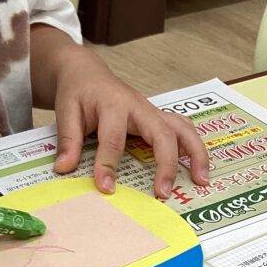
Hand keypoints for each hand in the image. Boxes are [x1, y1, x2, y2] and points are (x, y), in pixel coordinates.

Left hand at [51, 47, 209, 198]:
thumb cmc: (77, 91)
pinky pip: (182, 129)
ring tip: (202, 180)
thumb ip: (68, 140)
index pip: (113, 138)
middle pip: (161, 133)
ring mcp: (151, 111)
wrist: (86, 73)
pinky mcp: (156, 118)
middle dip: (166, 164)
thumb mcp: (66, 111)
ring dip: (195, 153)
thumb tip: (64, 169)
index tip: (106, 188)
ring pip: (182, 128)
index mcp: (113, 103)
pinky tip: (198, 168)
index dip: (108, 165)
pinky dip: (193, 147)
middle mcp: (138, 106)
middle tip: (163, 194)